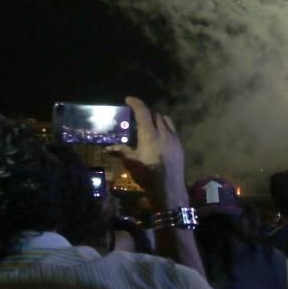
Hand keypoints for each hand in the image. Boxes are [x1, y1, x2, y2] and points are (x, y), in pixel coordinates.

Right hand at [108, 96, 186, 210]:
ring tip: (149, 125)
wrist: (169, 189)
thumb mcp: (132, 163)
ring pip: (167, 121)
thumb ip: (121, 151)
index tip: (129, 99)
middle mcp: (164, 132)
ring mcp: (174, 139)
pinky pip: (173, 131)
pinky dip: (165, 129)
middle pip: (156, 114)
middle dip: (146, 112)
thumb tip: (107, 148)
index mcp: (150, 134)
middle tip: (137, 117)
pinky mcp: (180, 146)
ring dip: (158, 119)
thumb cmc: (148, 175)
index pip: (143, 112)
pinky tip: (160, 138)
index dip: (136, 103)